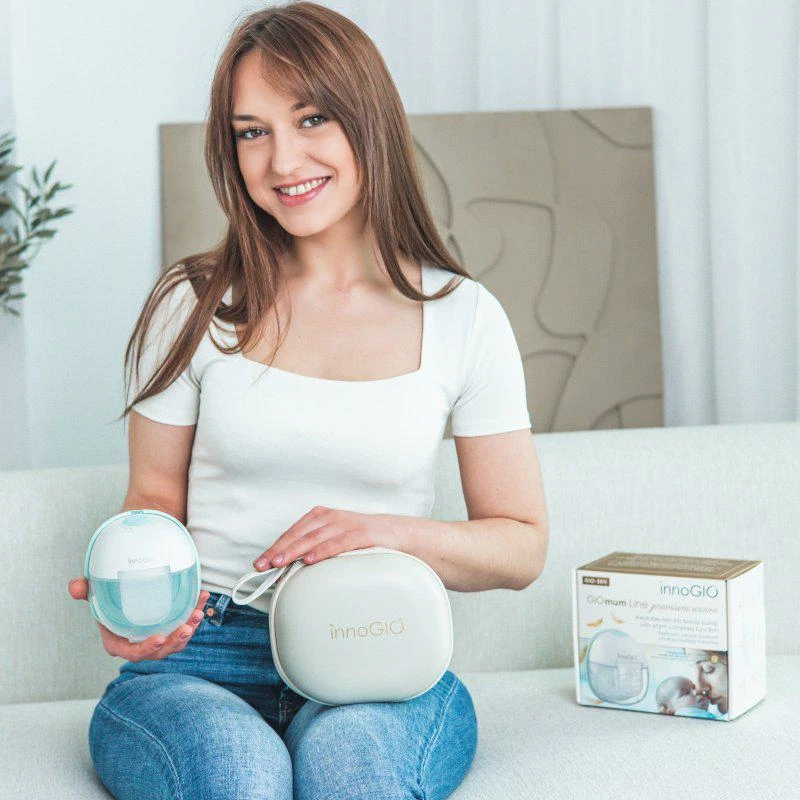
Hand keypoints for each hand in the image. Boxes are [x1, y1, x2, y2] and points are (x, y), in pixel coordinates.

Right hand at [67, 576, 209, 661]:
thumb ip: (83, 590)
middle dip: (174, 642)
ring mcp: (157, 638)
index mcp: (118, 641)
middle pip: (159, 652)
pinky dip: (195, 616)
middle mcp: (139, 644)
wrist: (125, 592)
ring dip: (190, 629)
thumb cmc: (107, 597)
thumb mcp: (93, 592)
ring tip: (198, 613)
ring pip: (176, 642)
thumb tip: (76, 586)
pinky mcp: (171, 629)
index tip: (159, 639)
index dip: (145, 649)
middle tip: (186, 627)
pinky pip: (185, 627)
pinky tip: (202, 599)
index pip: (131, 653)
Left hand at [253, 506, 405, 570]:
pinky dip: (322, 551)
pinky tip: (310, 560)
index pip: (292, 532)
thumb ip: (313, 547)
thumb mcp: (333, 538)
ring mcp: (346, 524)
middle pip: (299, 535)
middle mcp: (331, 517)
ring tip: (280, 563)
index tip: (260, 562)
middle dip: (279, 551)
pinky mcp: (361, 533)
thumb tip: (287, 568)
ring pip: (315, 538)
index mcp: (320, 516)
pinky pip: (338, 543)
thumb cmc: (359, 537)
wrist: (393, 531)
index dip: (275, 547)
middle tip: (264, 565)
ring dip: (295, 551)